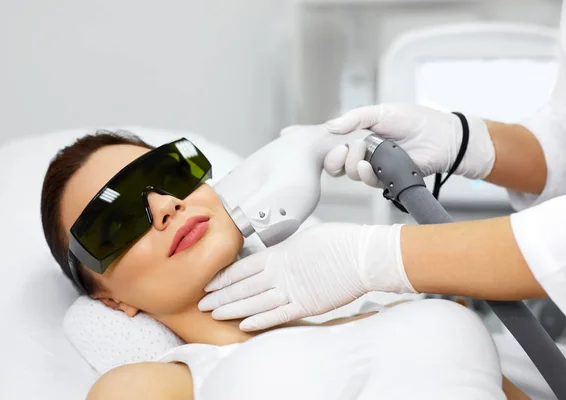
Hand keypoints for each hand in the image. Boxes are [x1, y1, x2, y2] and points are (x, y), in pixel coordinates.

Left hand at [198, 223, 415, 330]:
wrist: (363, 255)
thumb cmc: (339, 242)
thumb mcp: (304, 239)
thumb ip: (284, 252)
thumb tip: (274, 258)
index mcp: (279, 254)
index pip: (242, 268)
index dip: (223, 277)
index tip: (209, 283)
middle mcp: (280, 274)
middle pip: (243, 288)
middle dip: (221, 296)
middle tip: (203, 302)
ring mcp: (292, 291)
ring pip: (255, 303)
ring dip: (233, 310)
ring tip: (216, 314)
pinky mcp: (306, 306)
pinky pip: (278, 316)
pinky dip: (260, 321)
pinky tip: (244, 325)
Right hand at [323, 104, 495, 186]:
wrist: (441, 137)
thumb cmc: (415, 120)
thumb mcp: (381, 111)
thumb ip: (355, 117)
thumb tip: (330, 126)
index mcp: (360, 136)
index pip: (336, 147)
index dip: (330, 149)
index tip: (334, 142)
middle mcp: (365, 153)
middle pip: (339, 164)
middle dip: (336, 159)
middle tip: (345, 148)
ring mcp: (376, 167)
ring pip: (351, 174)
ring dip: (351, 164)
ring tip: (363, 150)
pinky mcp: (387, 179)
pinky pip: (369, 182)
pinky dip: (364, 175)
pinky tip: (366, 165)